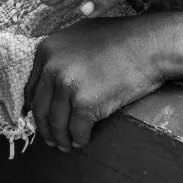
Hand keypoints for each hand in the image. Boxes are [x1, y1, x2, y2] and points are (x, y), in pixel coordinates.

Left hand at [25, 13, 175, 149]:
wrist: (150, 45)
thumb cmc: (123, 39)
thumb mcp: (81, 36)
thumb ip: (62, 56)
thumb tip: (50, 81)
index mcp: (47, 50)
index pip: (32, 88)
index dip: (35, 108)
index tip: (40, 119)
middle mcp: (52, 67)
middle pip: (40, 108)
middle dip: (45, 128)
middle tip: (52, 140)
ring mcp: (67, 85)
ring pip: (56, 123)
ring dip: (61, 138)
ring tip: (67, 145)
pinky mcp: (85, 103)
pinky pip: (76, 130)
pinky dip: (79, 139)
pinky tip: (82, 141)